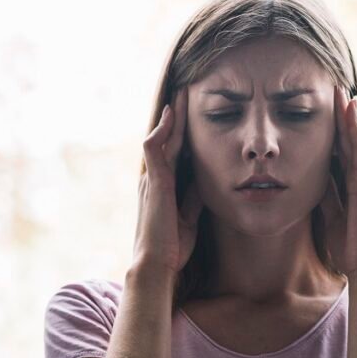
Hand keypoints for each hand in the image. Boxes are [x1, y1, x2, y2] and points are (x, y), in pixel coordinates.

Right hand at [132, 87, 203, 273]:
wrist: (157, 263)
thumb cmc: (172, 246)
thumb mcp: (189, 217)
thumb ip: (193, 197)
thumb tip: (204, 181)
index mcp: (162, 187)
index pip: (174, 153)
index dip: (182, 133)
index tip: (192, 116)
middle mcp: (154, 179)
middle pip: (168, 140)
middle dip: (177, 117)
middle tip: (185, 93)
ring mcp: (152, 179)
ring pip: (162, 139)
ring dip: (171, 116)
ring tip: (181, 95)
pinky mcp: (154, 181)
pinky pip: (155, 147)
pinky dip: (163, 129)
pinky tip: (172, 115)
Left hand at [318, 85, 356, 280]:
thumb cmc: (350, 246)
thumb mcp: (331, 215)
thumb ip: (326, 195)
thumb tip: (314, 178)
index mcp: (356, 185)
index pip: (344, 151)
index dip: (336, 129)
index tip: (327, 108)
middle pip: (352, 140)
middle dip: (344, 115)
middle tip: (336, 88)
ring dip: (350, 116)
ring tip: (342, 93)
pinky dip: (356, 131)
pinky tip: (349, 114)